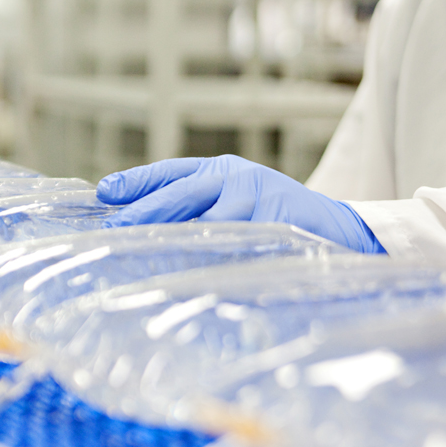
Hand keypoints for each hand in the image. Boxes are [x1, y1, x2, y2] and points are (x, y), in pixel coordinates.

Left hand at [96, 155, 385, 253]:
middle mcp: (239, 178)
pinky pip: (240, 244)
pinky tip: (192, 274)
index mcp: (225, 172)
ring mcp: (260, 198)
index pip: (173, 172)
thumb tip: (145, 231)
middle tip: (113, 230)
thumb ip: (201, 213)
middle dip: (146, 212)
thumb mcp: (239, 206)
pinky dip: (215, 258)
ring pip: (208, 221)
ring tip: (141, 255)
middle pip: (183, 193)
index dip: (138, 181)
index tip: (104, 192)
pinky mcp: (279, 222)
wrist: (341, 230)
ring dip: (176, 239)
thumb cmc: (280, 221)